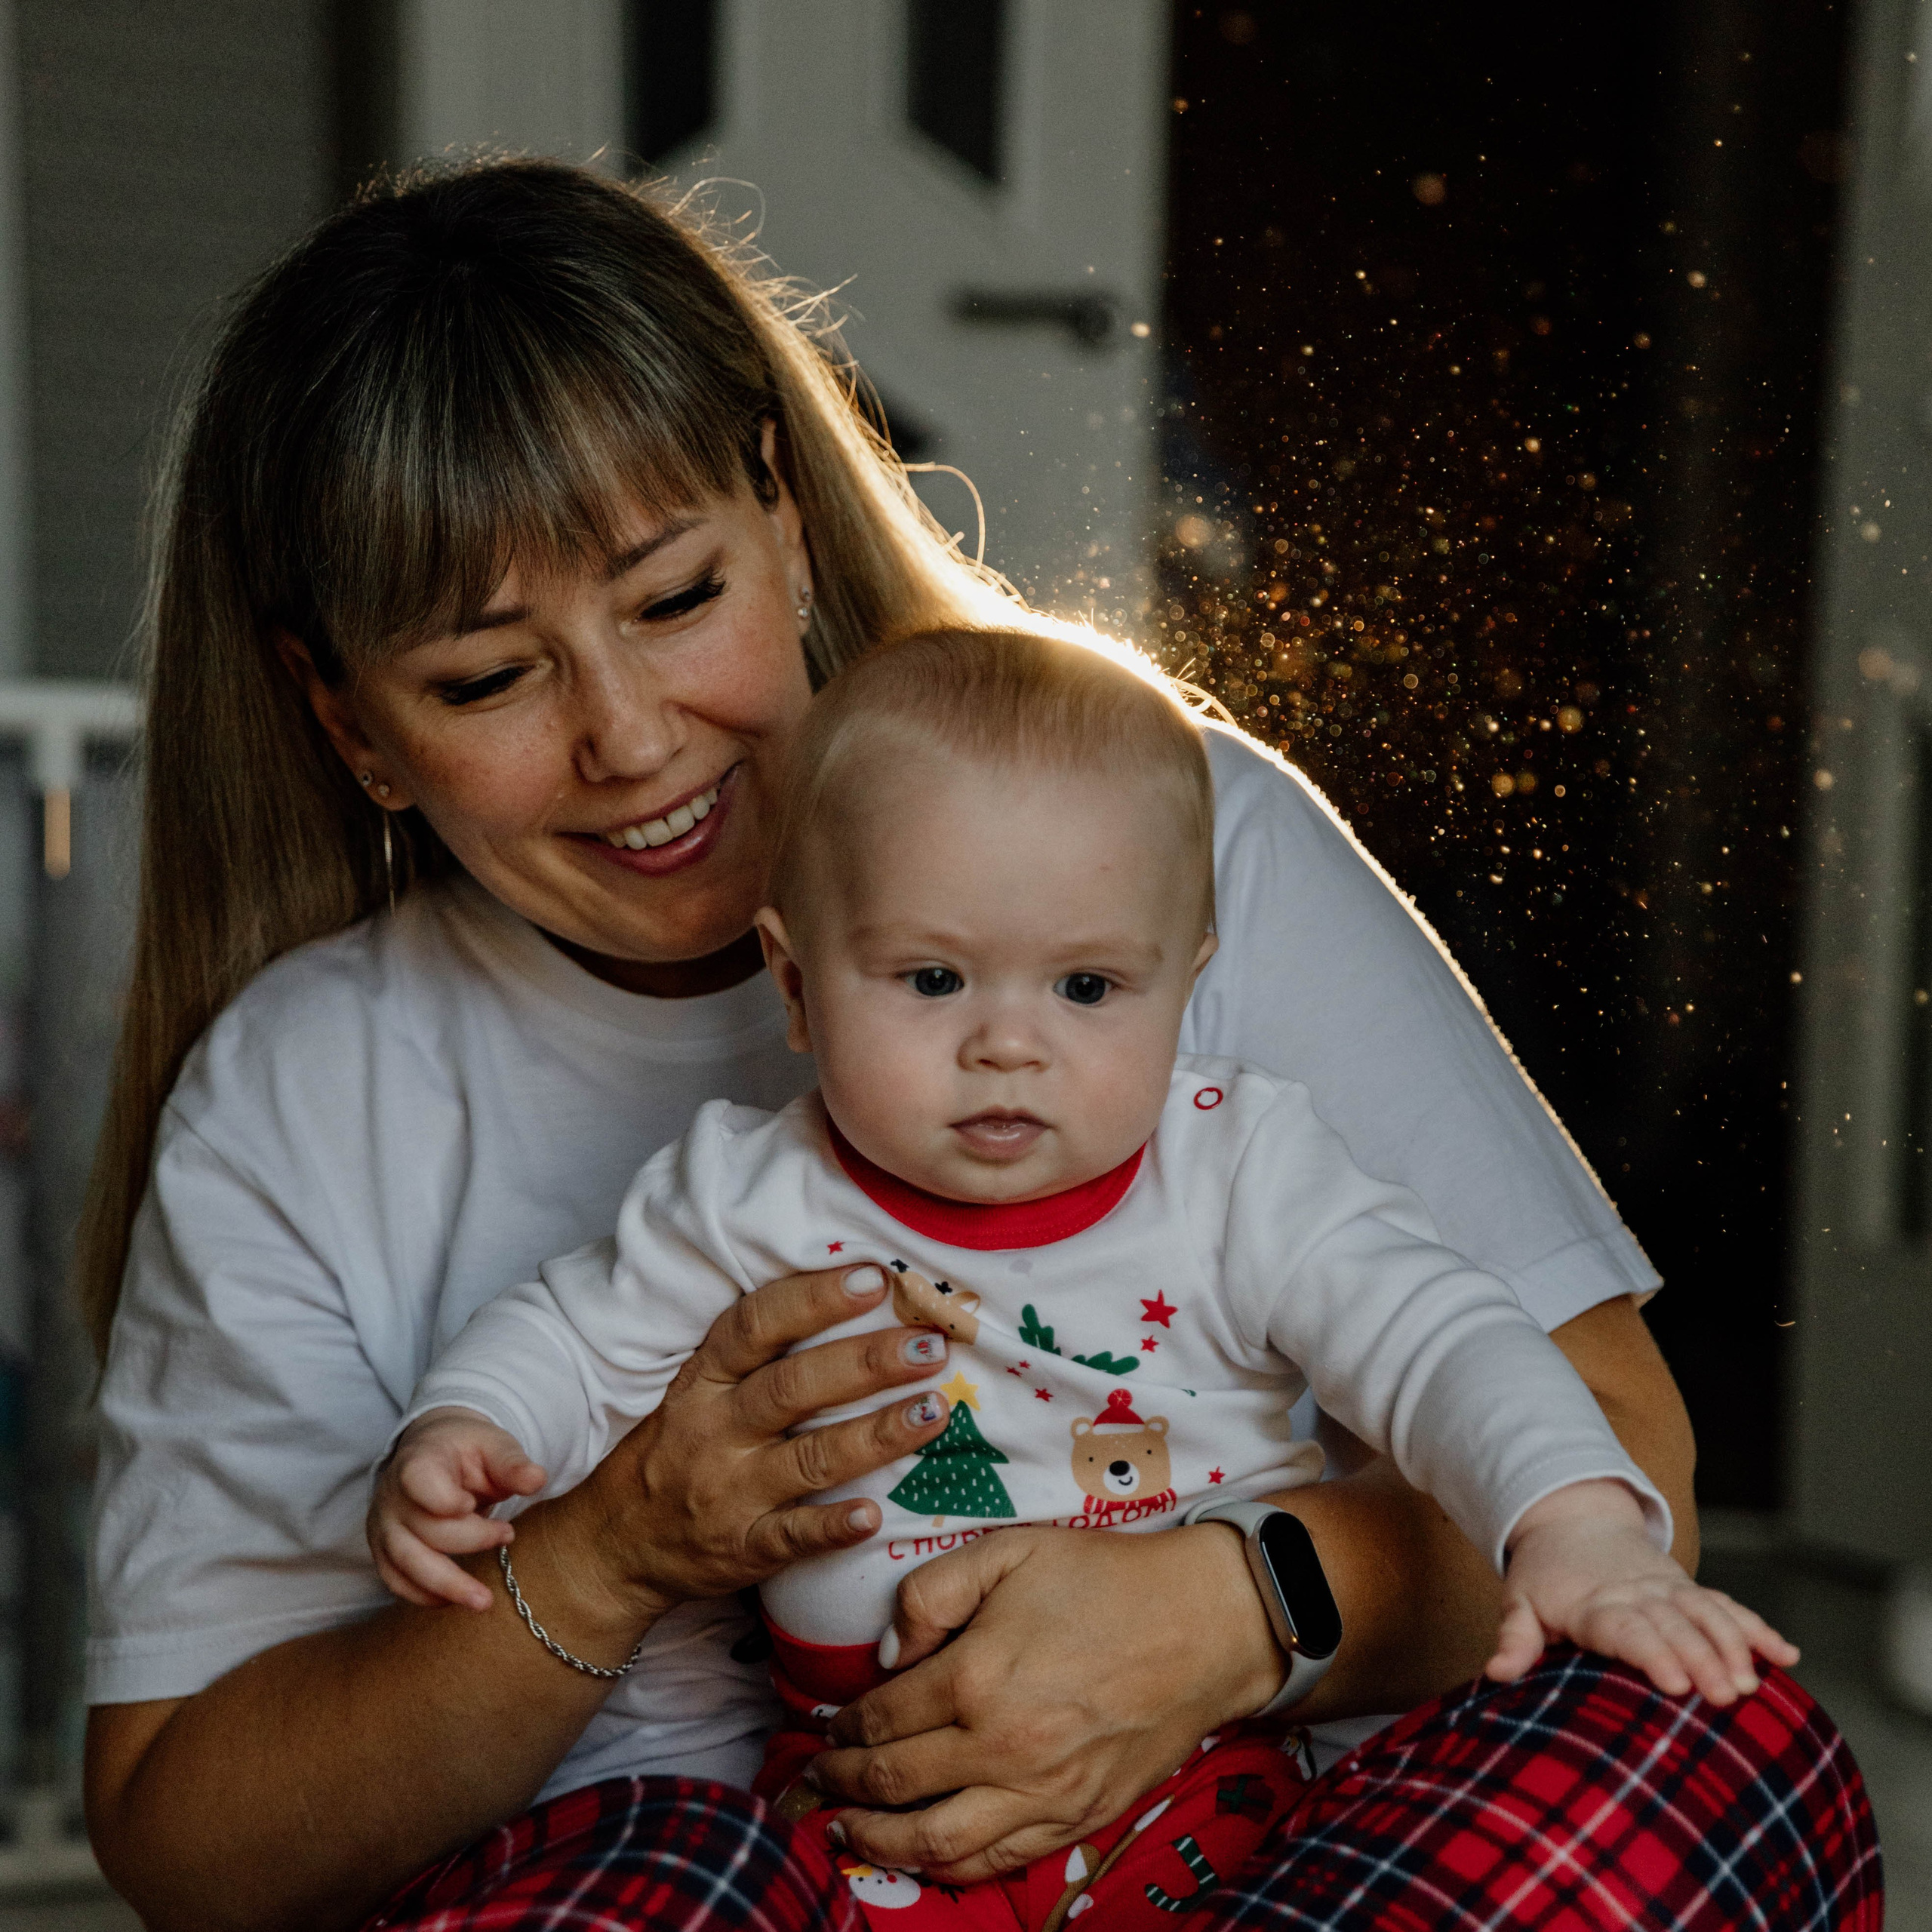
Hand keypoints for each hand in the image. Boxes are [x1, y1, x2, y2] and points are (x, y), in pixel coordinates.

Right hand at [368, 1409, 546, 1611]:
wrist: (434, 1452)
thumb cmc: (467, 1450)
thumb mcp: (493, 1445)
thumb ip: (513, 1464)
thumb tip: (537, 1480)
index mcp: (419, 1461)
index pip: (419, 1481)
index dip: (444, 1500)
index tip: (472, 1505)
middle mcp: (393, 1496)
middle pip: (425, 1529)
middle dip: (471, 1540)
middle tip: (507, 1534)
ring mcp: (384, 1526)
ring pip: (408, 1564)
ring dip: (447, 1586)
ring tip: (483, 1601)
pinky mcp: (384, 1551)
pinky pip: (396, 1581)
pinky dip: (424, 1595)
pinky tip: (454, 1599)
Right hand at [579, 1263, 953, 1614]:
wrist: (615, 1546)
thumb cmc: (675, 1450)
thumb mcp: (696, 1389)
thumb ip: (757, 1354)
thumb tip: (853, 1299)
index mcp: (704, 1381)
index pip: (757, 1326)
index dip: (815, 1300)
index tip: (874, 1279)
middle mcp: (715, 1430)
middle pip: (794, 1388)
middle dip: (867, 1363)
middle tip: (929, 1345)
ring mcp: (729, 1492)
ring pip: (809, 1459)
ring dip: (876, 1435)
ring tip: (934, 1411)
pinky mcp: (741, 1549)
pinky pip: (791, 1538)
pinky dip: (832, 1528)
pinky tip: (874, 1516)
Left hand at [806, 1524, 1280, 1883]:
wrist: (1202, 1625)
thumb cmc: (1103, 1580)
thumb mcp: (1009, 1552)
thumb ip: (932, 1592)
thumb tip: (889, 1655)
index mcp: (977, 1676)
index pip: (882, 1718)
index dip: (842, 1727)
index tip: (827, 1725)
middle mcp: (1002, 1747)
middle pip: (894, 1785)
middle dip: (841, 1784)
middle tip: (816, 1779)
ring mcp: (1042, 1793)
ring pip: (935, 1844)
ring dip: (877, 1841)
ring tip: (845, 1830)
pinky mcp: (1077, 1818)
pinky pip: (996, 1862)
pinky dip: (946, 1867)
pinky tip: (921, 1854)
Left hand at [1488, 1480, 1799, 1703]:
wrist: (1570, 1517)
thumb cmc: (1544, 1575)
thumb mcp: (1519, 1600)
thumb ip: (1515, 1637)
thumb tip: (1496, 1673)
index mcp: (1595, 1604)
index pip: (1626, 1630)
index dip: (1652, 1654)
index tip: (1675, 1682)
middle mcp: (1638, 1594)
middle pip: (1675, 1627)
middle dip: (1704, 1659)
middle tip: (1728, 1696)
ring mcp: (1669, 1589)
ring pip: (1709, 1615)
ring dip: (1736, 1647)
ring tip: (1756, 1684)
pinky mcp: (1688, 1589)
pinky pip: (1728, 1606)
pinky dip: (1759, 1629)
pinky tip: (1788, 1656)